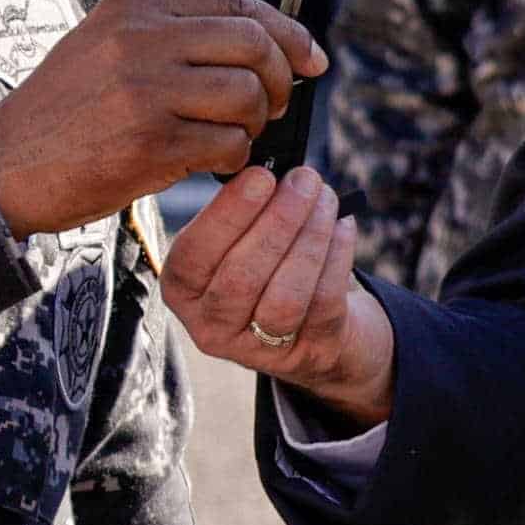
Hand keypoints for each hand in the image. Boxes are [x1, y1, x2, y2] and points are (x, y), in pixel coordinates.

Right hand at [0, 0, 317, 233]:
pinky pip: (228, 143)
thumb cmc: (61, 116)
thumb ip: (167, 37)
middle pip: (253, 42)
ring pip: (247, 93)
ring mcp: (146, 88)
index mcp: (132, 8)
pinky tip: (208, 164)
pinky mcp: (151, 140)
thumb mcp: (103, 49)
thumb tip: (255, 44)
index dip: (287, 30)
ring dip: (254, 124)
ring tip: (231, 139)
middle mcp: (141, 38)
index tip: (311, 58)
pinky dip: (233, 158)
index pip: (234, 4)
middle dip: (280, 78)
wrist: (3, 167)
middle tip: (273, 108)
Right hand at [159, 164, 396, 421]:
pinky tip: (342, 225)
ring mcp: (258, 349)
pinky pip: (324, 303)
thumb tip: (269, 169)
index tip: (261, 176)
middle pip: (242, 276)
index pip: (194, 255)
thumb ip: (239, 212)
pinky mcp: (307, 354)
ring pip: (286, 296)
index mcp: (182, 290)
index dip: (228, 215)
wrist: (309, 326)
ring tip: (325, 198)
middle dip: (279, 219)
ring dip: (310, 237)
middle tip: (304, 179)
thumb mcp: (234, 242)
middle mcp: (211, 327)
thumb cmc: (265, 264)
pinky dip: (337, 257)